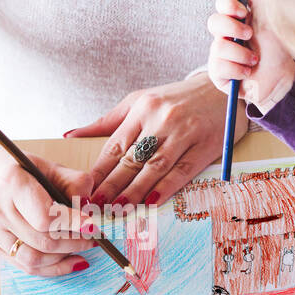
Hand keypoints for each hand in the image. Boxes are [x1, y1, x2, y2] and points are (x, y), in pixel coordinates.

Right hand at [0, 144, 96, 276]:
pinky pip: (23, 265)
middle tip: (94, 238)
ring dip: (63, 258)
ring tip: (82, 250)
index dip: (73, 224)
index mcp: (11, 183)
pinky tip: (69, 261)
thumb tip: (90, 205)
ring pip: (33, 259)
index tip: (93, 226)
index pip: (46, 216)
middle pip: (42, 241)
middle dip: (74, 243)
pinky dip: (50, 268)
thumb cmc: (9, 165)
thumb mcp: (42, 164)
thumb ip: (70, 181)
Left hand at [67, 73, 244, 207]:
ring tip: (118, 209)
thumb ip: (108, 121)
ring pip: (154, 168)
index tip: (83, 192)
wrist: (223, 85)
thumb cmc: (177, 97)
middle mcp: (161, 120)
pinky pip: (182, 171)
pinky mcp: (205, 146)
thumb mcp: (140, 100)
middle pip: (131, 159)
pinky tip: (152, 203)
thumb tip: (71, 135)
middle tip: (95, 207)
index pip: (114, 146)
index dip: (98, 172)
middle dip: (111, 186)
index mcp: (141, 108)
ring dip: (135, 192)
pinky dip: (166, 188)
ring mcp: (184, 133)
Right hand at [206, 0, 294, 107]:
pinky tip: (247, 73)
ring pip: (218, 47)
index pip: (223, 4)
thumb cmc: (277, 53)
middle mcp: (225, 36)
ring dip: (241, 54)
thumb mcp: (273, 24)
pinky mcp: (218, 74)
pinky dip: (237, 70)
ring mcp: (220, 55)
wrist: (280, 80)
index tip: (245, 12)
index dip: (229, 5)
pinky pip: (219, 67)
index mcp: (237, 21)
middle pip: (214, 22)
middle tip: (249, 35)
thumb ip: (261, 3)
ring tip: (254, 60)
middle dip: (233, 28)